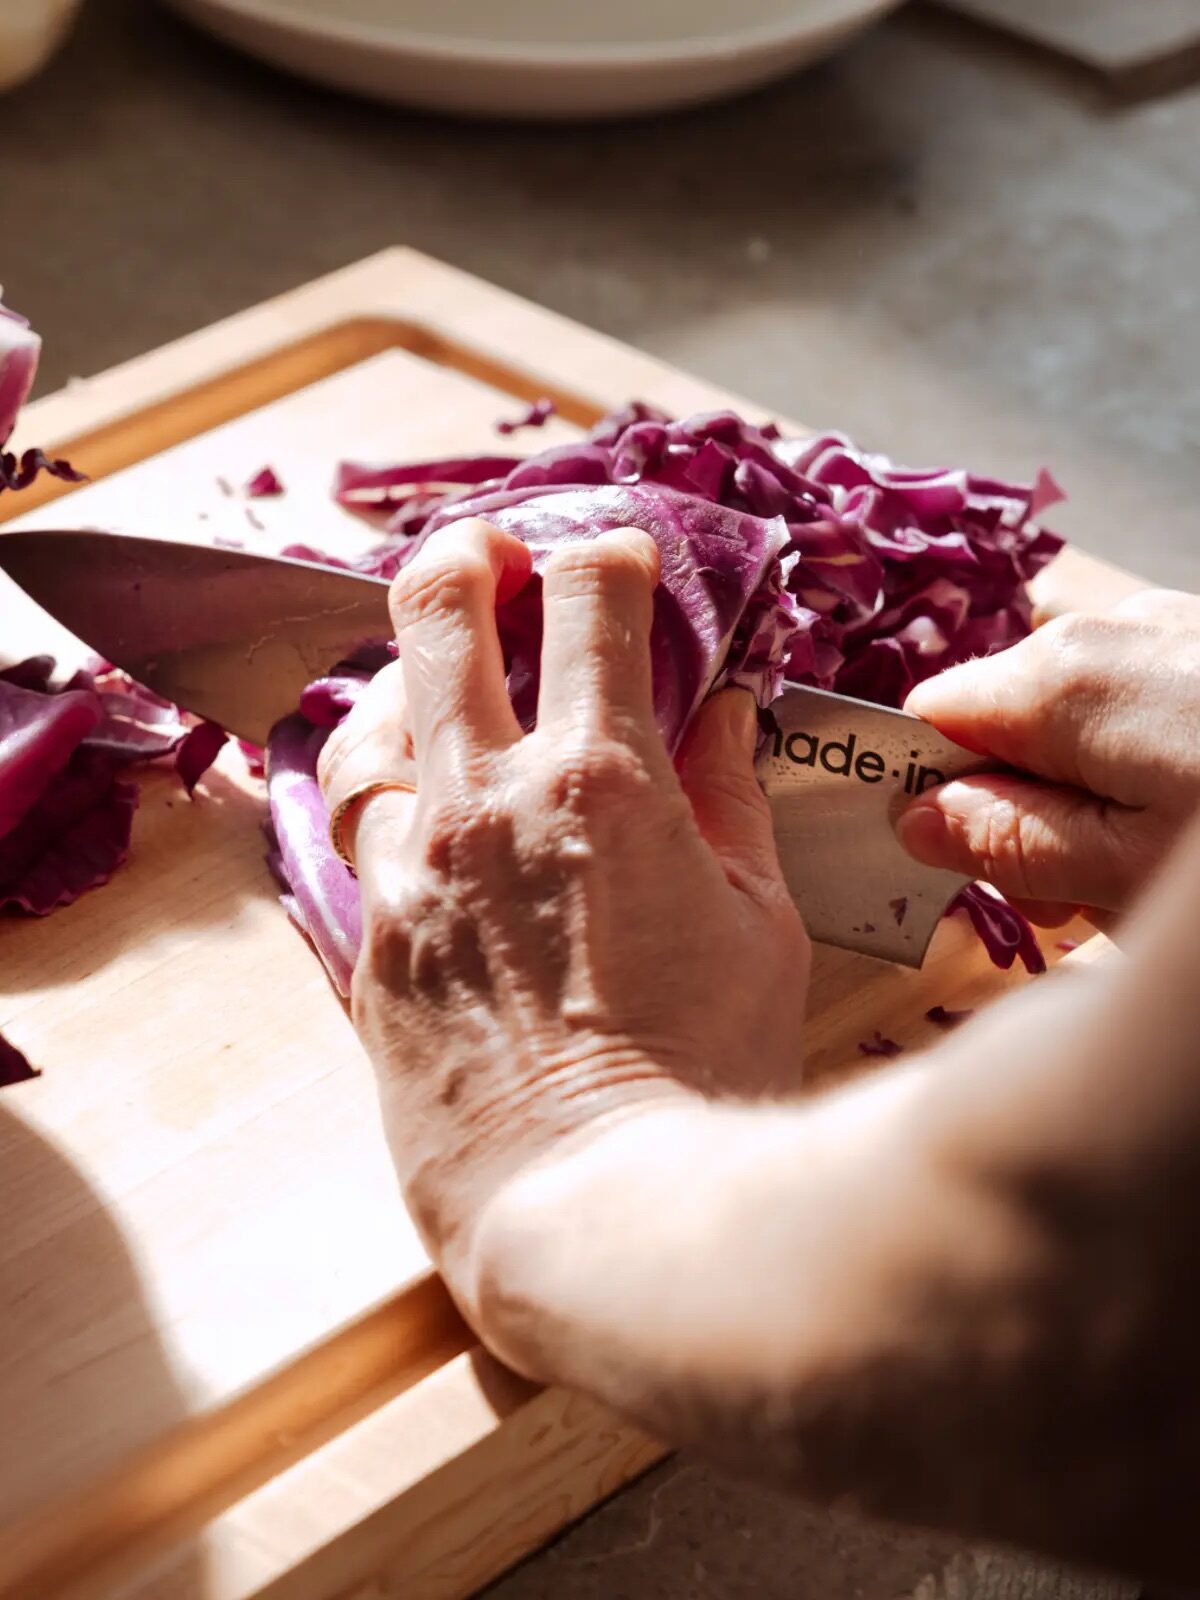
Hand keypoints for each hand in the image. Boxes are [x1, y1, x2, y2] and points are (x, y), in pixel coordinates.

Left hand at [317, 517, 808, 1314]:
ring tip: (437, 682)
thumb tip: (723, 710)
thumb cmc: (705, 1073)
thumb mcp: (759, 920)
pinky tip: (417, 811)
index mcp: (600, 781)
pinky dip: (387, 798)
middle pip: (439, 615)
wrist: (595, 1209)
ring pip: (368, 723)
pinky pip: (357, 838)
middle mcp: (485, 804)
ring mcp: (411, 874)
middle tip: (492, 557)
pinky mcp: (372, 947)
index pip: (591, 601)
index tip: (623, 561)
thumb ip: (729, 796)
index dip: (612, 557)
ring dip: (405, 679)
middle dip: (469, 559)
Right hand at [897, 590, 1199, 920]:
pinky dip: (1151, 773)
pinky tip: (1189, 831)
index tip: (988, 876)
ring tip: (1158, 876)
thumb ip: (1012, 844)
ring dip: (1096, 806)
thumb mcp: (1129, 870)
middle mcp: (1105, 630)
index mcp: (1059, 677)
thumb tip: (915, 820)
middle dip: (1032, 820)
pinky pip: (1140, 714)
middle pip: (1005, 732)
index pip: (928, 722)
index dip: (937, 804)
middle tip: (1096, 900)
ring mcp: (1169, 631)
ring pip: (1077, 731)